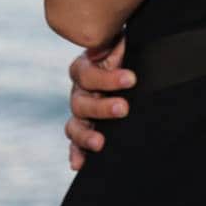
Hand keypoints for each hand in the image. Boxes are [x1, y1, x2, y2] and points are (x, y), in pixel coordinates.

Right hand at [64, 36, 136, 170]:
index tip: (131, 79)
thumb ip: (122, 42)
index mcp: (87, 65)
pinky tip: (79, 163)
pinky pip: (76, 140)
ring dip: (86, 135)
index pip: (88, 73)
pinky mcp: (86, 124)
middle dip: (102, 107)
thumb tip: (121, 41)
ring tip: (100, 142)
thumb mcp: (126, 41)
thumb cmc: (129, 47)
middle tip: (124, 108)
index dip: (108, 78)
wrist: (129, 57)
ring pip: (75, 124)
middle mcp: (80, 88)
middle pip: (80, 102)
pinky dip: (76, 151)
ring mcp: (81, 108)